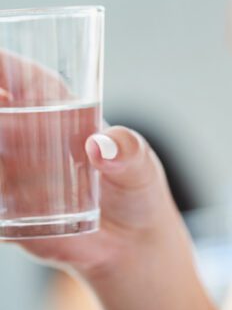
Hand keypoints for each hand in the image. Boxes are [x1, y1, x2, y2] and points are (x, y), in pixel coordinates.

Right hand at [0, 49, 178, 278]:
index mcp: (63, 114)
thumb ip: (128, 153)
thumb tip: (99, 147)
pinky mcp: (9, 213)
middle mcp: (31, 139)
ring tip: (7, 162)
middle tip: (3, 118)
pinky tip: (4, 198)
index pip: (26, 80)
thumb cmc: (137, 188)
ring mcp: (15, 174)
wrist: (132, 243)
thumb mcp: (141, 166)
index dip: (5, 66)